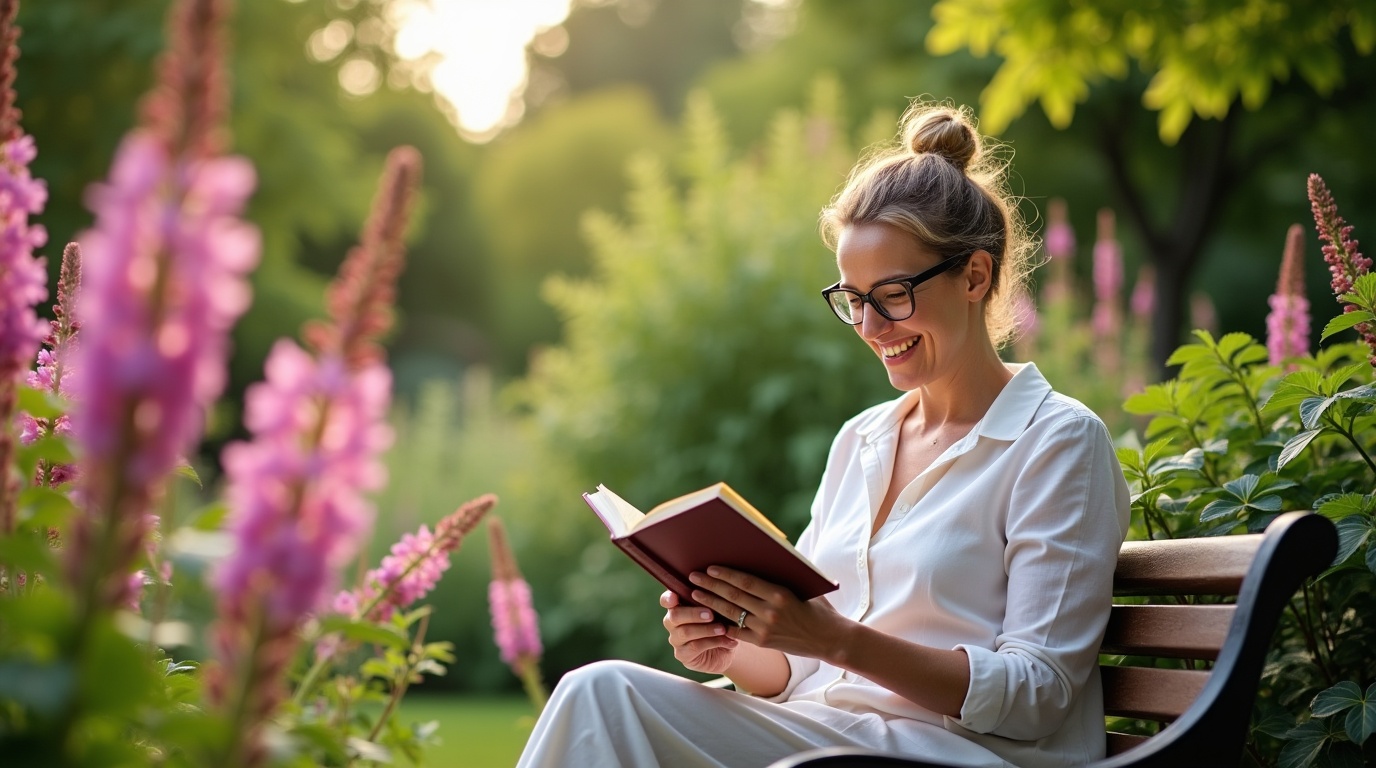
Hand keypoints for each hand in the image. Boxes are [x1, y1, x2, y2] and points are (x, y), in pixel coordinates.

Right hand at [661, 590, 738, 673]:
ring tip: (723, 629)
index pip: (666, 600)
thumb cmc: (722, 621)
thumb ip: (713, 600)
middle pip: (674, 616)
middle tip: (711, 614)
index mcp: (678, 605)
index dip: (668, 598)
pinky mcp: (683, 654)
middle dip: (693, 614)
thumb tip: (719, 589)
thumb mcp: (719, 609)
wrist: (728, 647)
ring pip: (685, 632)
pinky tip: (729, 641)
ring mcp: (676, 639)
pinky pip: (695, 647)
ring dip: (706, 629)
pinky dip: (714, 642)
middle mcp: (672, 622)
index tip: (675, 597)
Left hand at [687, 566, 846, 660]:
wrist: (829, 639)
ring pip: (731, 613)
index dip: (725, 575)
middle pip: (733, 596)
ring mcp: (765, 629)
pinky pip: (736, 631)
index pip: (746, 582)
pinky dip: (722, 623)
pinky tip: (708, 616)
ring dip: (710, 603)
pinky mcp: (763, 642)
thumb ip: (784, 574)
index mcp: (781, 594)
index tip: (709, 568)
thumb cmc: (818, 608)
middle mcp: (770, 612)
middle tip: (692, 578)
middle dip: (710, 586)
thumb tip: (766, 554)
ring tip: (695, 594)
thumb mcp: (804, 586)